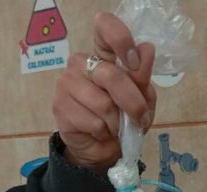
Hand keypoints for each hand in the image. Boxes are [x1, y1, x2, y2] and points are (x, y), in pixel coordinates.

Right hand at [52, 12, 156, 174]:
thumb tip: (147, 48)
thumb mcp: (142, 98)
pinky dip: (105, 133)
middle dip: (133, 104)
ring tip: (115, 126)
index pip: (105, 27)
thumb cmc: (124, 118)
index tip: (134, 63)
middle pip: (112, 76)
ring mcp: (66, 83)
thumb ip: (142, 76)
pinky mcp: (60, 107)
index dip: (121, 40)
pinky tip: (100, 132)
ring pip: (104, 105)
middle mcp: (81, 62)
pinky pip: (94, 123)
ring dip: (118, 123)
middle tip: (139, 118)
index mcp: (102, 54)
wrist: (104, 148)